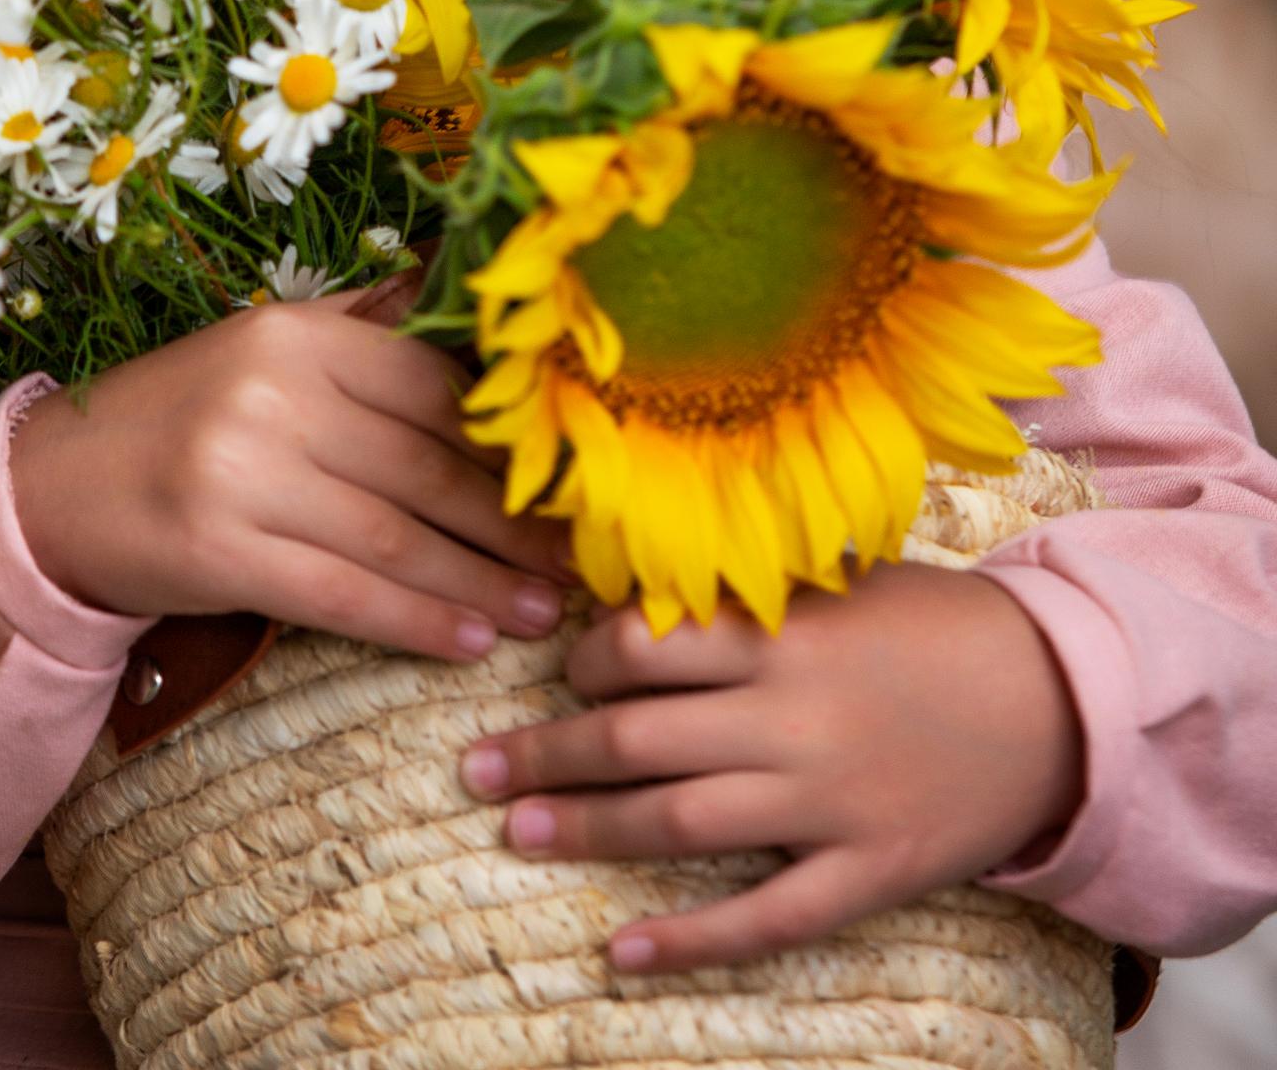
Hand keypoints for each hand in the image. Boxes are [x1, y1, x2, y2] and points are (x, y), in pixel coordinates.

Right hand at [9, 292, 572, 661]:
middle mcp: (273, 393)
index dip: (508, 442)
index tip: (570, 483)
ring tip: (544, 611)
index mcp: (296, 332)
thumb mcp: (264, 351)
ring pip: (392, 536)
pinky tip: (469, 641)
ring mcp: (241, 471)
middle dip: (511, 522)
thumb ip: (363, 336)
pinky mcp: (218, 550)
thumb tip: (469, 312)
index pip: (431, 387)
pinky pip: (341, 593)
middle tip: (580, 561)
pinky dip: (414, 621)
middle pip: (423, 465)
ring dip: (479, 581)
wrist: (53, 487)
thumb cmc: (181, 419)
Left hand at [458, 562, 1084, 971]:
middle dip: (546, 753)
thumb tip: (635, 600)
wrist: (1058, 699)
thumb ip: (745, 596)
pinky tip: (621, 952)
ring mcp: (828, 801)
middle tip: (475, 769)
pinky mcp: (867, 871)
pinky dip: (689, 940)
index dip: (584, 660)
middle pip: (637, 738)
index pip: (644, 643)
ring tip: (513, 835)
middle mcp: (792, 716)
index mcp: (782, 632)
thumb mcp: (837, 580)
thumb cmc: (935, 625)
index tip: (559, 669)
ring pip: (680, 822)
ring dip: (587, 831)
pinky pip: (765, 917)